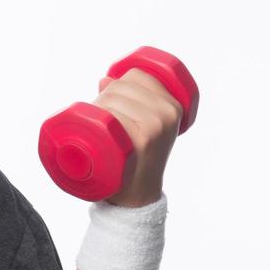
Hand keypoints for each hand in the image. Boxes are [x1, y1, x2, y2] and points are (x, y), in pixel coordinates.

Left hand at [95, 68, 183, 206]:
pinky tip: (99, 131)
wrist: (138, 194)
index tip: (112, 102)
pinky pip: (111, 115)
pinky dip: (98, 117)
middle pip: (120, 86)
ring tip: (98, 128)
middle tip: (100, 120)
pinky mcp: (141, 139)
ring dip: (96, 108)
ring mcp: (154, 126)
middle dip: (103, 97)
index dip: (117, 83)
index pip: (137, 75)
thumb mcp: (144, 127)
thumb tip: (105, 79)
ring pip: (111, 98)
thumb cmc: (136, 158)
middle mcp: (166, 112)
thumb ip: (130, 101)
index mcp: (173, 105)